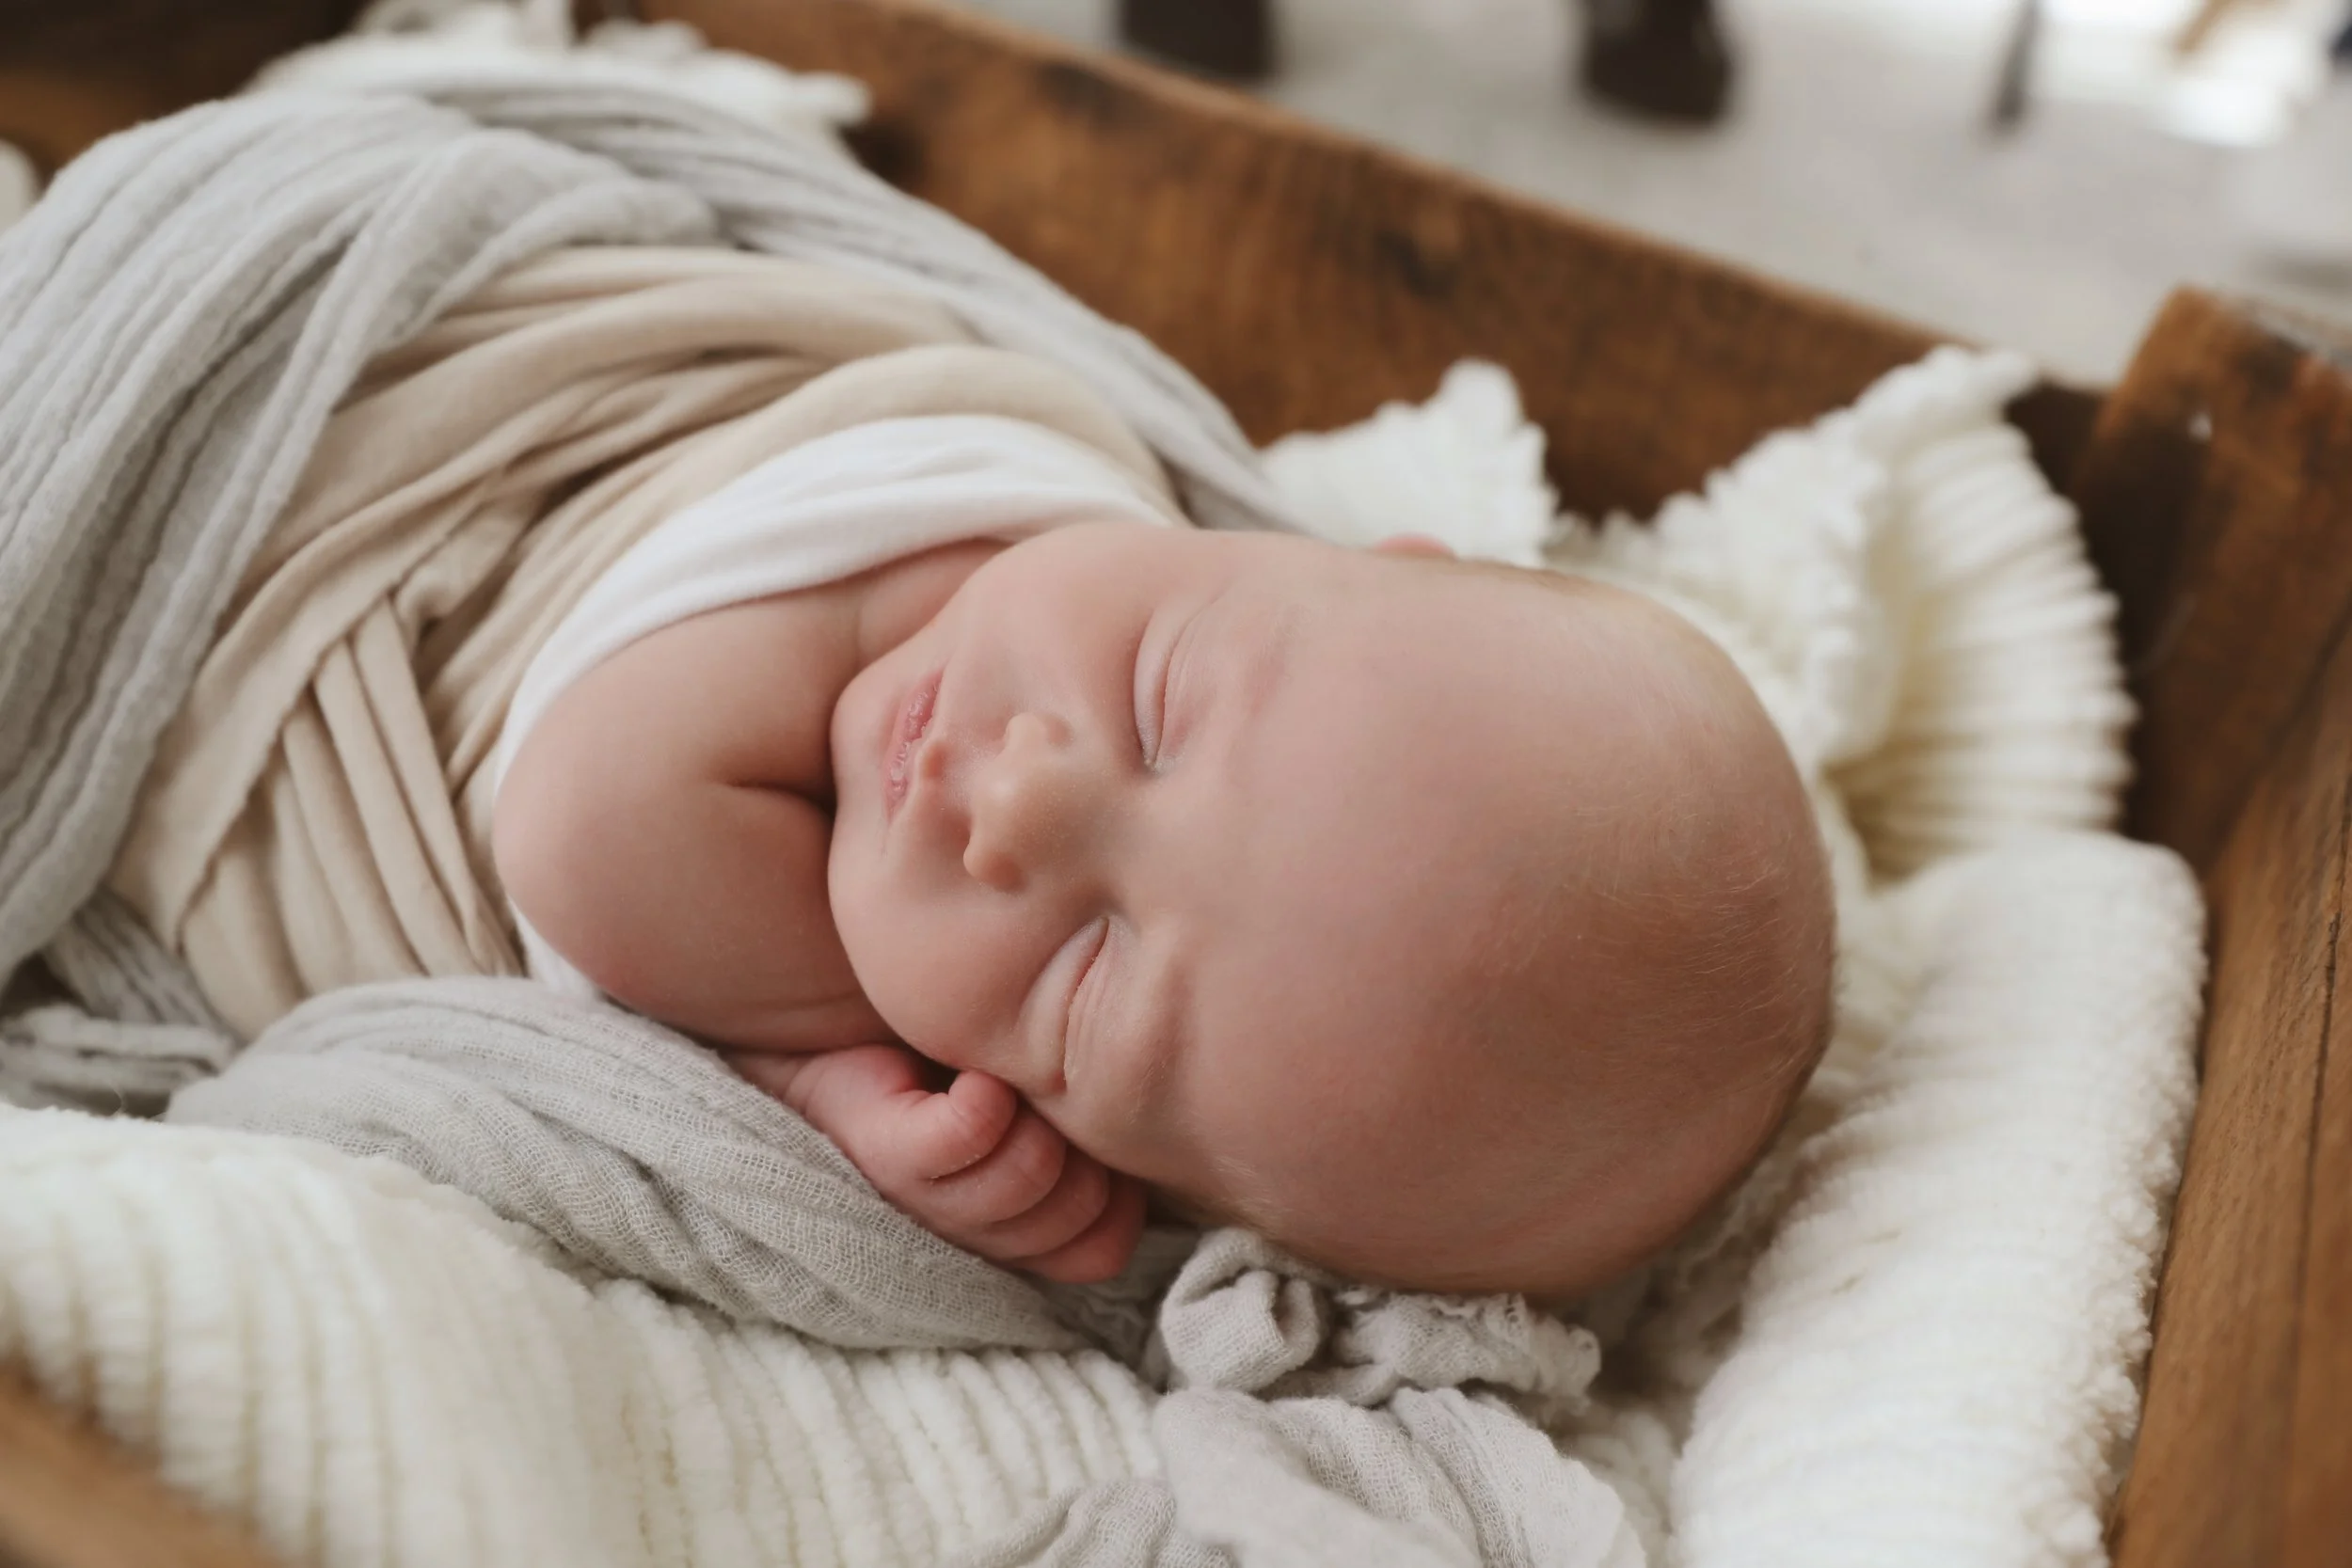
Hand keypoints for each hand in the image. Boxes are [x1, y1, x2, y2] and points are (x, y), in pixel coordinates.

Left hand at [729, 1044, 1145, 1283]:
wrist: (842, 1024)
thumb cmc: (963, 1064)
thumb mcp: (1053, 1111)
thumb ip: (1101, 1141)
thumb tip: (1166, 1134)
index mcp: (1013, 1235)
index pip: (1103, 1249)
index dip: (1113, 1192)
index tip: (1083, 1135)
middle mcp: (967, 1236)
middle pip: (1075, 1212)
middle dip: (1077, 1145)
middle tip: (1037, 1096)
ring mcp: (922, 1204)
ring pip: (1031, 1174)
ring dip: (1031, 1114)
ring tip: (1001, 1079)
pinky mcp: (885, 1153)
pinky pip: (971, 1133)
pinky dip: (983, 1098)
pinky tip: (969, 1077)